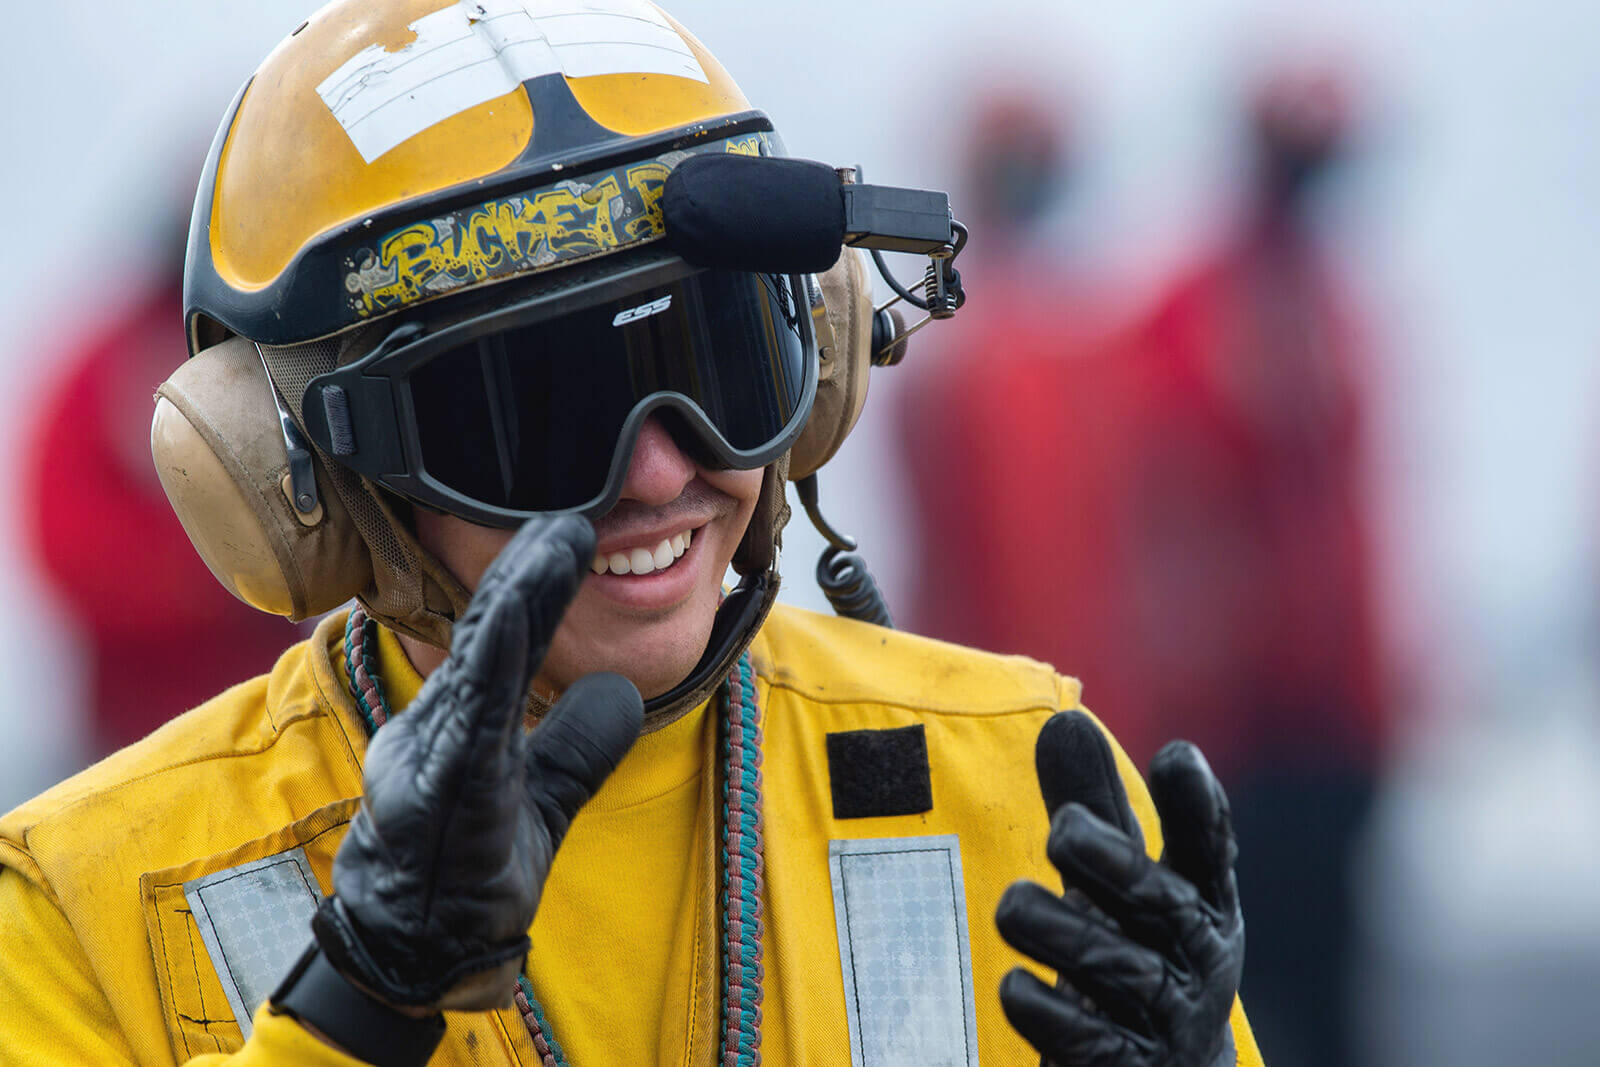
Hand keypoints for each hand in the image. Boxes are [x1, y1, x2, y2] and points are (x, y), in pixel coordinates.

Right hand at [313, 515, 643, 1011]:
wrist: (419, 950)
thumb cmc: (467, 871)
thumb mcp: (543, 795)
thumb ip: (577, 743)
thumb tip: (618, 687)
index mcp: (467, 721)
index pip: (506, 637)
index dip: (535, 583)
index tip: (569, 531)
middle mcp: (445, 726)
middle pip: (489, 633)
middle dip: (526, 571)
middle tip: (565, 515)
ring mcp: (438, 758)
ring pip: (480, 665)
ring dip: (515, 602)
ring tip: (549, 546)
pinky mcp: (444, 796)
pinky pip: (469, 727)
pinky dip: (488, 674)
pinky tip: (508, 628)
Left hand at [996, 711, 1244, 1065]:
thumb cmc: (1134, 949)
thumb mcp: (1117, 880)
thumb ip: (1092, 805)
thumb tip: (1063, 720)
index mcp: (1202, 900)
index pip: (1209, 846)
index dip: (1198, 805)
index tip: (1176, 756)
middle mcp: (1198, 958)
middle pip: (1166, 905)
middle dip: (1116, 863)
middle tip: (1061, 829)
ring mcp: (1171, 1021)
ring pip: (1126, 973)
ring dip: (1065, 935)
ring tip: (1012, 907)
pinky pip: (1095, 1044)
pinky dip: (1051, 1015)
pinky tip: (1013, 989)